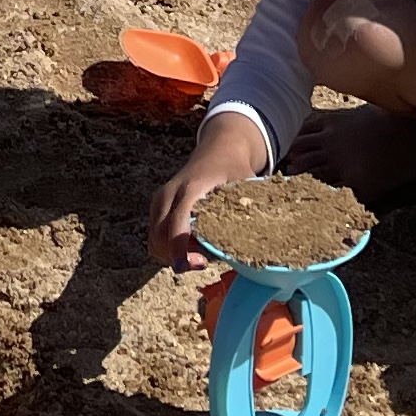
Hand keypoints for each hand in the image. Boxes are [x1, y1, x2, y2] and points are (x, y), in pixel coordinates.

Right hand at [148, 108, 272, 269]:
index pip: (177, 223)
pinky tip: (190, 246)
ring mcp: (160, 200)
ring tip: (198, 254)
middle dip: (177, 258)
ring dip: (172, 255)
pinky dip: (168, 248)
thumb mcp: (246, 186)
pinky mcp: (157, 206)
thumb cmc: (234, 170)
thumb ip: (250, 208)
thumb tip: (261, 238)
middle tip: (203, 262)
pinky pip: (155, 236)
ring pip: (155, 240)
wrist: (217, 150)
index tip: (190, 265)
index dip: (180, 249)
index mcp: (191, 188)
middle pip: (160, 237)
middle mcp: (170, 194)